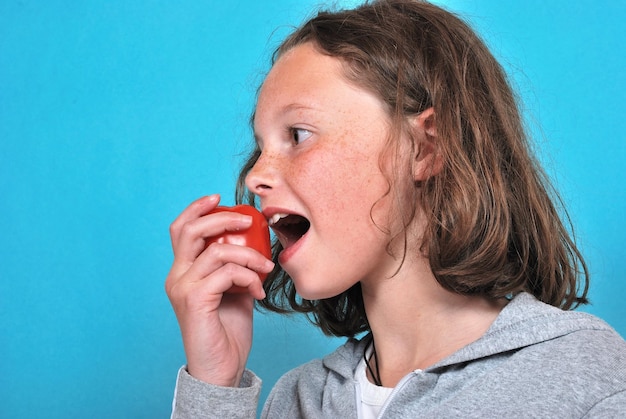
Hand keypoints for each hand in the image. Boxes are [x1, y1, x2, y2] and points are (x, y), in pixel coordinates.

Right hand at [165, 195, 273, 385]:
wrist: (222, 368)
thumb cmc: (227, 331)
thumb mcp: (235, 291)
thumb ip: (237, 268)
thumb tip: (254, 246)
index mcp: (183, 272)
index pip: (181, 230)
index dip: (197, 209)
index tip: (219, 199)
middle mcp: (177, 277)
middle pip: (190, 230)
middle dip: (222, 219)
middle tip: (248, 222)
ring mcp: (182, 288)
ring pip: (217, 252)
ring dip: (249, 255)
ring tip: (265, 269)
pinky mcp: (195, 300)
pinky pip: (227, 273)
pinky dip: (248, 276)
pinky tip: (257, 291)